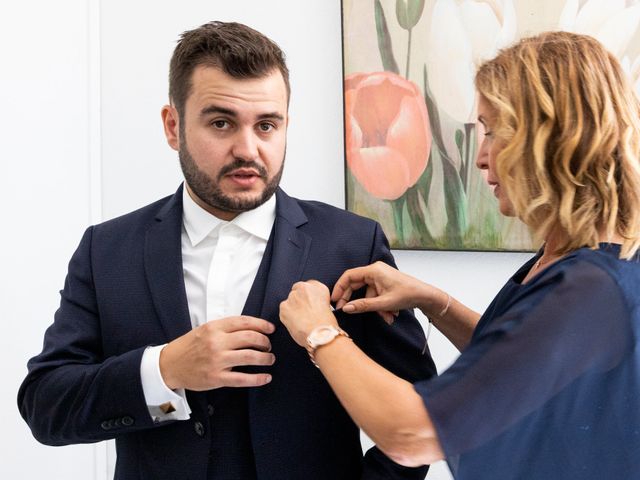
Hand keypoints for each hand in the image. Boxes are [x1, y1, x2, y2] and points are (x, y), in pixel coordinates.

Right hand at [159, 316, 275, 390]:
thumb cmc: (190, 346)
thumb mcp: (205, 329)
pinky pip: (242, 379)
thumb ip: (226, 328)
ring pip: (250, 357)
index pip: (244, 322)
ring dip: (265, 358)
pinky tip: (266, 377)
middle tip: (269, 346)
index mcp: (214, 327)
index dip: (262, 325)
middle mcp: (216, 342)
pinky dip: (257, 379)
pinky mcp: (216, 378)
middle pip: (251, 338)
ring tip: (270, 359)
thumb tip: (252, 328)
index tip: (271, 329)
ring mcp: (217, 361)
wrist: (170, 365)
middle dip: (265, 342)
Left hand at [279, 280, 336, 346]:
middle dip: (300, 302)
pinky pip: (284, 310)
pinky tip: (296, 323)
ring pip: (290, 301)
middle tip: (306, 313)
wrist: (320, 334)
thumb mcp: (329, 305)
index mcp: (317, 287)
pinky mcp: (284, 307)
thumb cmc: (326, 324)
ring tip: (302, 320)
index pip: (309, 285)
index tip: (310, 303)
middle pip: (297, 292)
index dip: (309, 297)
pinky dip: (287, 316)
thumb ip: (319, 298)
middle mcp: (304, 289)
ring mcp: (293, 297)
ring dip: (293, 309)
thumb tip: (313, 300)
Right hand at [331, 261, 429, 323]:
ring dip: (374, 307)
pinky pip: (375, 295)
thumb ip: (363, 306)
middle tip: (345, 310)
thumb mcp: (383, 303)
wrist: (425, 296)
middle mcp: (375, 271)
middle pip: (356, 284)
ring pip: (367, 293)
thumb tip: (346, 308)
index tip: (334, 300)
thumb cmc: (407, 295)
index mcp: (373, 270)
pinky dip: (380, 306)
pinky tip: (390, 314)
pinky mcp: (384, 283)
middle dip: (355, 300)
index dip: (339, 287)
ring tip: (387, 317)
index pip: (349, 276)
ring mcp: (379, 277)